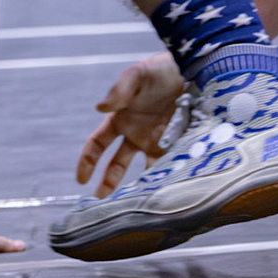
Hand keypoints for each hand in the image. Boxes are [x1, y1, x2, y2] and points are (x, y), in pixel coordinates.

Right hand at [76, 53, 185, 197]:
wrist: (196, 69)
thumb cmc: (162, 69)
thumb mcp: (138, 75)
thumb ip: (119, 91)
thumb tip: (100, 107)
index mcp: (120, 118)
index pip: (97, 144)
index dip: (87, 161)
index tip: (81, 179)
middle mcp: (135, 134)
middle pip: (116, 165)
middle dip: (107, 184)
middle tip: (101, 203)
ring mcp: (156, 141)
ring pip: (142, 171)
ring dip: (136, 188)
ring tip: (132, 207)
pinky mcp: (177, 145)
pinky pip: (167, 167)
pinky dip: (163, 180)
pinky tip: (161, 193)